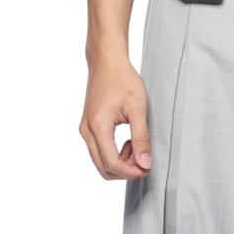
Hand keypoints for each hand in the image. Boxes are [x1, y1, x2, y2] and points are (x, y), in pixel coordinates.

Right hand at [79, 0, 151, 179]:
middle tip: (144, 159)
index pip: (112, 163)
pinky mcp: (87, 128)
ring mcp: (84, 130)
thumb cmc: (123, 79)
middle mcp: (86, 131)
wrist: (107, 61)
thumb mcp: (138, 108)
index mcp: (98, 126)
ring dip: (120, 162)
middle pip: (103, 168)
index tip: (148, 167)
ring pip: (100, 162)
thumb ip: (141, 138)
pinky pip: (99, 151)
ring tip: (136, 146)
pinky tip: (128, 141)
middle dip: (126, 170)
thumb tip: (145, 164)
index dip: (132, 171)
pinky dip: (114, 154)